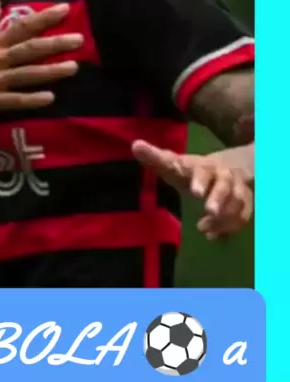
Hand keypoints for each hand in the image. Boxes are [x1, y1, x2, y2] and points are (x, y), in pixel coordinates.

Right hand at [0, 0, 81, 130]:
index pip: (21, 27)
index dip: (43, 18)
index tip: (65, 9)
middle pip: (30, 49)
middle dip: (55, 43)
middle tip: (79, 39)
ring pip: (28, 74)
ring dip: (51, 71)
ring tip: (74, 68)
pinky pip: (15, 101)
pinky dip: (32, 99)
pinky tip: (50, 98)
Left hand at [132, 141, 253, 240]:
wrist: (230, 165)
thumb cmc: (193, 170)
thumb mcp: (175, 164)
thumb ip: (156, 158)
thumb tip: (135, 145)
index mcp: (204, 166)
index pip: (203, 170)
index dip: (200, 181)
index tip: (195, 192)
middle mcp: (223, 176)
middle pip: (225, 185)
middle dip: (219, 198)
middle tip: (209, 211)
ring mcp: (237, 189)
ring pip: (238, 201)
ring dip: (224, 217)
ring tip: (203, 228)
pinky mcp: (246, 202)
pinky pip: (244, 215)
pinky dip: (231, 227)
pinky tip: (213, 236)